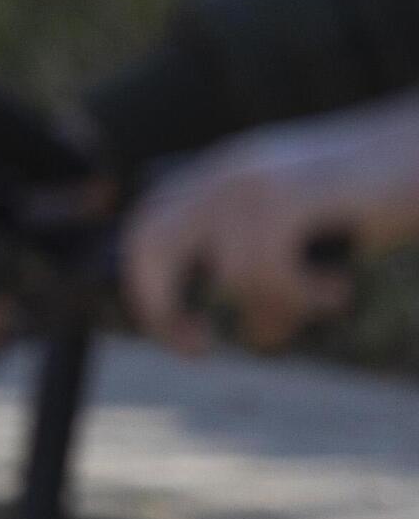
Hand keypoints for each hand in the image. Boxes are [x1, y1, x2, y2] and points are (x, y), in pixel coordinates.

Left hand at [120, 92, 418, 352]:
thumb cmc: (374, 196)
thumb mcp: (308, 237)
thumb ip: (274, 275)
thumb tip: (256, 334)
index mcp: (216, 176)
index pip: (143, 232)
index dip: (147, 290)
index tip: (183, 335)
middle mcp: (222, 173)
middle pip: (148, 245)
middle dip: (162, 307)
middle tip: (200, 346)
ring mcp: (251, 181)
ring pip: (231, 275)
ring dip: (280, 305)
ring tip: (327, 297)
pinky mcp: (286, 195)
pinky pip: (267, 271)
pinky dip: (305, 297)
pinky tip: (340, 289)